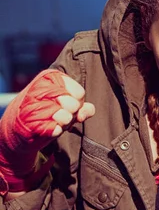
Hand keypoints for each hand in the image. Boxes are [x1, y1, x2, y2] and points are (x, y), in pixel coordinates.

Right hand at [0, 69, 94, 194]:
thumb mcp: (68, 106)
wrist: (23, 126)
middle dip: (72, 114)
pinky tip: (51, 129)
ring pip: (64, 117)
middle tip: (65, 116)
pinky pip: (54, 129)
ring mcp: (32, 105)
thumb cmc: (49, 112)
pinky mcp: (29, 122)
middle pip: (72, 104)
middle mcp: (40, 88)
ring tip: (57, 121)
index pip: (79, 93)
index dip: (79, 104)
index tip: (73, 106)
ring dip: (64, 123)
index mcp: (50, 78)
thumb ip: (82, 107)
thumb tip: (86, 112)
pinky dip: (56, 131)